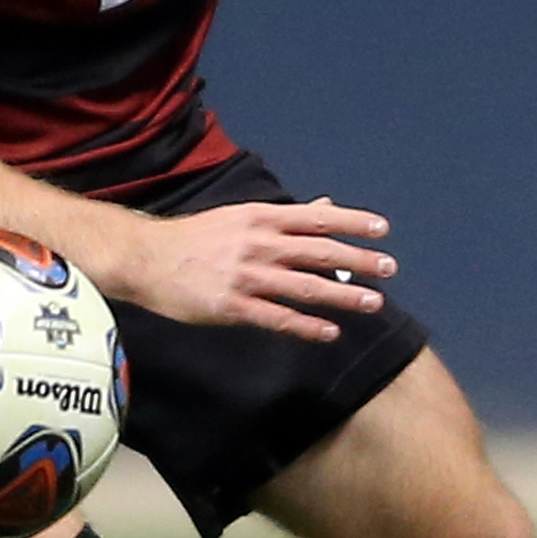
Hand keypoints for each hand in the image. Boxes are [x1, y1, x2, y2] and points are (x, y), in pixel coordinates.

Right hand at [112, 196, 395, 343]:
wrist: (146, 258)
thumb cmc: (195, 238)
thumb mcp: (240, 217)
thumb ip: (285, 217)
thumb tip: (324, 206)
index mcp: (261, 217)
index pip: (317, 218)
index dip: (352, 222)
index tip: (382, 229)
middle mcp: (259, 244)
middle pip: (320, 251)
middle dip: (359, 260)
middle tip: (390, 267)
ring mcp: (247, 277)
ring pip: (305, 287)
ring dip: (343, 296)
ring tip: (374, 303)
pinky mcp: (233, 307)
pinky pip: (278, 318)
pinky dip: (306, 326)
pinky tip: (329, 332)